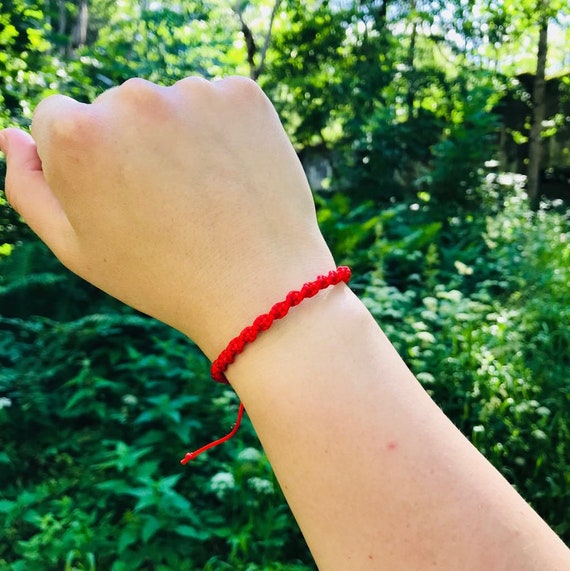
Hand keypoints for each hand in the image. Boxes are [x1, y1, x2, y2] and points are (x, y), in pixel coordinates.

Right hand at [0, 77, 333, 356]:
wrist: (259, 291)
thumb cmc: (162, 277)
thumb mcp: (77, 249)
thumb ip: (29, 189)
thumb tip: (12, 136)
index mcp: (77, 134)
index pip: (58, 119)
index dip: (87, 163)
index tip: (119, 199)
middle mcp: (132, 99)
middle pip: (116, 108)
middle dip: (133, 146)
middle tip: (168, 205)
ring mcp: (193, 93)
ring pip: (170, 105)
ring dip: (179, 137)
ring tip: (204, 196)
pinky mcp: (244, 95)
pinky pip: (218, 104)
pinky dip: (223, 131)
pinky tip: (233, 175)